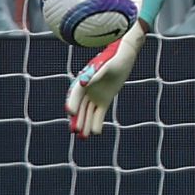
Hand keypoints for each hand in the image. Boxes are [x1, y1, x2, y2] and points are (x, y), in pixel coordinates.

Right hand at [67, 21, 146, 136]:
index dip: (73, 102)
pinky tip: (97, 133)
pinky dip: (97, 123)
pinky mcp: (104, 101)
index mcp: (84, 80)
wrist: (123, 57)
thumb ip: (93, 75)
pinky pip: (99, 114)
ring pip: (88, 113)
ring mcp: (95, 96)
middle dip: (77, 119)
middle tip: (75, 131)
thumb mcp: (105, 66)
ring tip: (83, 137)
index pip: (76, 93)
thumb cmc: (113, 59)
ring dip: (85, 124)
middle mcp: (87, 90)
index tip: (70, 112)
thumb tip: (82, 83)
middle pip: (80, 107)